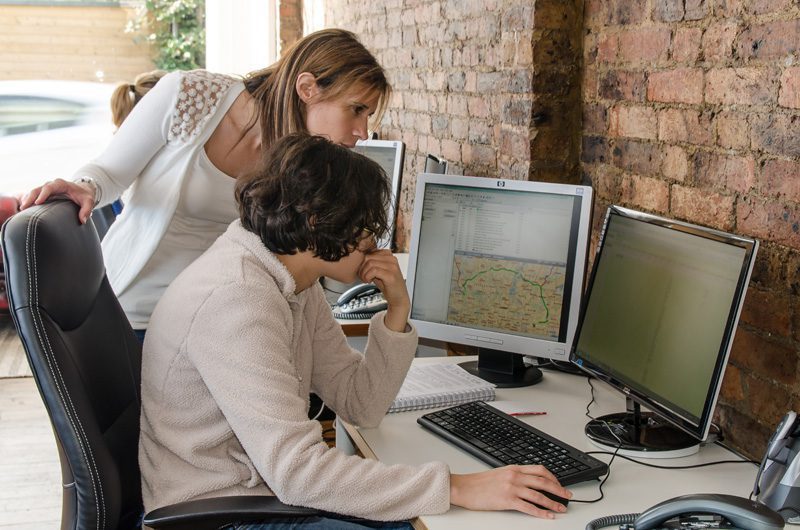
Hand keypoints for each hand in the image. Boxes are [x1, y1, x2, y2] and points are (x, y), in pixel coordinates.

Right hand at [19, 178, 94, 223]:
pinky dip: (28, 201)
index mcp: (61, 184)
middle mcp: (52, 185)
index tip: (38, 202)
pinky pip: (34, 196)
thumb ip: (87, 210)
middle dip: (30, 198)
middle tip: (24, 208)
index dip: (43, 194)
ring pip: (33, 192)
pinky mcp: (44, 194)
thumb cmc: (85, 196)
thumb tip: (83, 220)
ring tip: (21, 210)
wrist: (82, 190)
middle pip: (38, 189)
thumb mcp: (89, 201)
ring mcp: (46, 189)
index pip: (50, 187)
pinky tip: (24, 209)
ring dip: (27, 200)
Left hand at [357, 249, 409, 331]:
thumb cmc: (388, 285)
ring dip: (364, 273)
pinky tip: (369, 282)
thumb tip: (359, 259)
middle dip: (362, 268)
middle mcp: (392, 259)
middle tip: (362, 277)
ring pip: (370, 263)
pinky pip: (373, 271)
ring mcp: (392, 267)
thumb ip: (372, 263)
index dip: (363, 262)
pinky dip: (367, 277)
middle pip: (368, 257)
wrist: (398, 298)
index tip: (363, 271)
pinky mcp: (391, 275)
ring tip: (366, 280)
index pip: (370, 252)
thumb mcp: (379, 271)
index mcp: (389, 256)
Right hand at [450, 465, 571, 517]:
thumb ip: (515, 476)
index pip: (539, 470)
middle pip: (543, 481)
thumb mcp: (500, 474)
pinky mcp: (507, 500)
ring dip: (553, 502)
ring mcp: (512, 488)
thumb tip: (529, 483)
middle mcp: (515, 476)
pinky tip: (548, 515)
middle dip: (558, 489)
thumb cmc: (479, 483)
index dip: (553, 477)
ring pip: (538, 495)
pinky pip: (528, 507)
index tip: (559, 484)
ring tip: (561, 508)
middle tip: (568, 496)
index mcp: (514, 468)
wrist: (464, 487)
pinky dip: (541, 512)